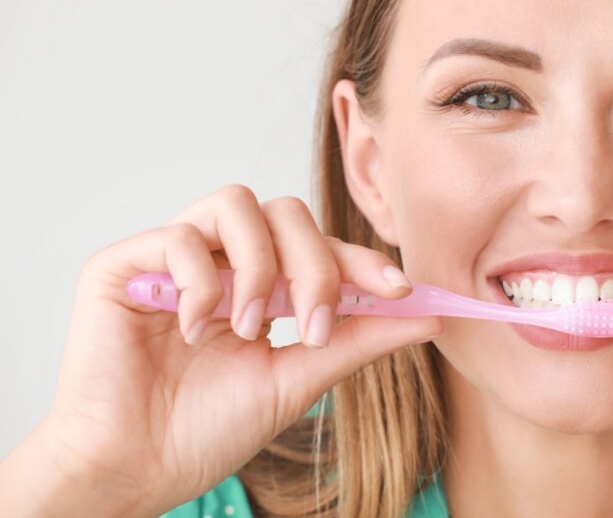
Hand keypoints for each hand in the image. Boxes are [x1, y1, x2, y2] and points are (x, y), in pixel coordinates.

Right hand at [36, 184, 442, 514]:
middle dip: (315, 264)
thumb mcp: (297, 380)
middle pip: (287, 212)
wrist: (134, 470)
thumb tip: (428, 316)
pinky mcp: (124, 263)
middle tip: (313, 325)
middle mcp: (221, 261)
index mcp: (262, 285)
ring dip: (259, 267)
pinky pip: (179, 235)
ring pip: (237, 203)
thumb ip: (356, 340)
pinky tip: (196, 331)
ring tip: (249, 329)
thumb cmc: (207, 430)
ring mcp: (173, 257)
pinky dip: (201, 282)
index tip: (400, 289)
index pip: (320, 245)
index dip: (361, 259)